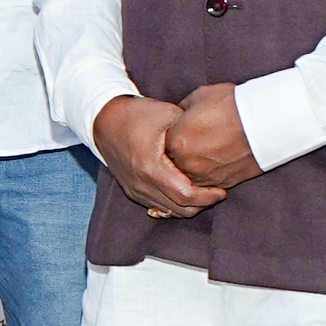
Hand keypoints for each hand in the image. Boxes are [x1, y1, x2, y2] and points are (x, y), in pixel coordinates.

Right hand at [92, 94, 219, 221]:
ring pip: (171, 211)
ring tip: (205, 190)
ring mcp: (136, 190)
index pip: (185, 195)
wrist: (104, 121)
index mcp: (151, 167)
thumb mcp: (168, 114)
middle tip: (218, 191)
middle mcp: (141, 184)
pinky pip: (160, 207)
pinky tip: (187, 190)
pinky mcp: (134, 191)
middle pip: (180, 209)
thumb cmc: (136, 115)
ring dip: (190, 205)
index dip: (207, 196)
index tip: (222, 189)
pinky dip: (176, 203)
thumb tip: (213, 143)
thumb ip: (191, 130)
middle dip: (203, 204)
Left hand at [160, 81, 261, 195]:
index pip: (164, 144)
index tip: (183, 130)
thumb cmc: (231, 104)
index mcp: (176, 141)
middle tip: (196, 142)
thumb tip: (177, 120)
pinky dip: (211, 175)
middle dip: (183, 153)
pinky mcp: (223, 183)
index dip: (174, 136)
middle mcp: (186, 163)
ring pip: (191, 177)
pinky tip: (218, 161)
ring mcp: (205, 176)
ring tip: (208, 152)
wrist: (265, 120)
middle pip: (175, 163)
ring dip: (196, 167)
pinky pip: (209, 184)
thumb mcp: (198, 98)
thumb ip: (181, 113)